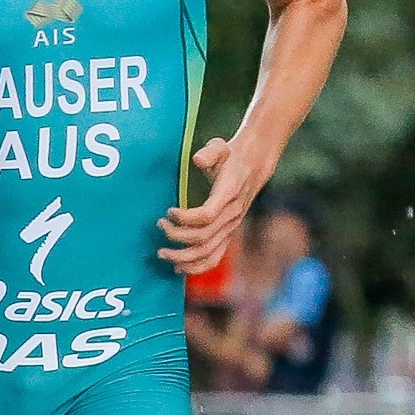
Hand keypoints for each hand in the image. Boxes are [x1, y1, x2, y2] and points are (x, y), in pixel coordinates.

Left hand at [163, 136, 271, 270]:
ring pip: (208, 253)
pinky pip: (215, 258)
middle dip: (176, 236)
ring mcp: (231, 227)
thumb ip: (210, 151)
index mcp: (229, 195)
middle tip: (159, 226)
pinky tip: (178, 268)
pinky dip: (197, 267)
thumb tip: (198, 160)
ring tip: (161, 252)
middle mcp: (232, 215)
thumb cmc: (231, 156)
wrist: (255, 164)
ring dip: (182, 257)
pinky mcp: (228, 234)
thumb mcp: (221, 146)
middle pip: (203, 238)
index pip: (207, 215)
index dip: (185, 218)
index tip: (169, 211)